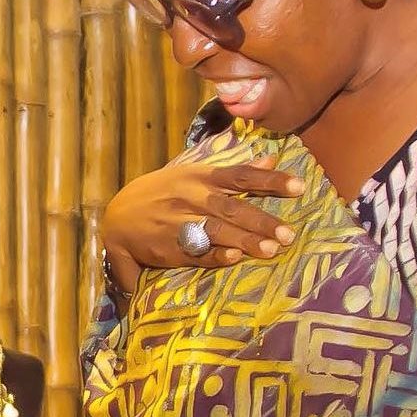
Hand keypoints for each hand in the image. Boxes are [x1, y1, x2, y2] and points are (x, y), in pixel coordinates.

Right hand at [104, 156, 303, 293]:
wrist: (116, 218)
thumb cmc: (162, 195)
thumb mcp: (192, 175)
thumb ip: (233, 171)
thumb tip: (270, 160)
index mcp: (199, 178)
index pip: (239, 176)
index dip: (269, 181)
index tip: (299, 187)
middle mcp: (190, 198)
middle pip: (231, 208)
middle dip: (261, 220)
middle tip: (288, 233)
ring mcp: (178, 223)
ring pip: (215, 230)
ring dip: (244, 239)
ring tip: (271, 250)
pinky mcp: (169, 248)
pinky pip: (195, 252)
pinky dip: (214, 254)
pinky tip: (234, 257)